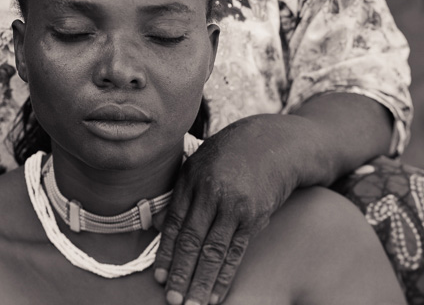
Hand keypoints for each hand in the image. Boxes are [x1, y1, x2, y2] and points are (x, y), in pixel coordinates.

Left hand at [154, 115, 302, 304]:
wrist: (273, 143)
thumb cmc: (231, 154)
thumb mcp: (199, 163)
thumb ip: (182, 193)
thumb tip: (161, 226)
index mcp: (191, 178)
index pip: (175, 223)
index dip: (166, 253)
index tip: (159, 278)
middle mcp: (210, 192)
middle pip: (191, 241)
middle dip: (181, 274)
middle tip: (172, 301)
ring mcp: (233, 205)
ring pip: (213, 251)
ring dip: (201, 283)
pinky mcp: (255, 216)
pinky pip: (236, 252)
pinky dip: (225, 276)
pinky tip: (217, 295)